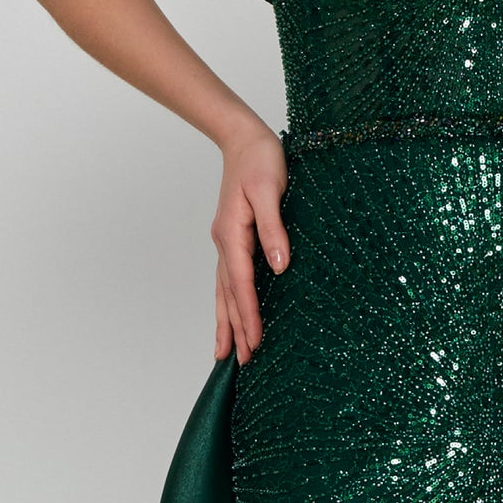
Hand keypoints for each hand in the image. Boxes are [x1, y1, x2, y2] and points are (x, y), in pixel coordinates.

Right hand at [212, 118, 289, 363]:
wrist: (244, 138)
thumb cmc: (260, 159)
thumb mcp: (271, 190)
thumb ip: (273, 229)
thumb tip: (279, 266)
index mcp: (232, 234)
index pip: (241, 284)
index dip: (248, 316)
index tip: (256, 343)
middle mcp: (225, 242)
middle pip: (227, 295)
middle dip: (233, 329)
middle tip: (238, 363)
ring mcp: (226, 242)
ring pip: (223, 290)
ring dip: (225, 322)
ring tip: (224, 353)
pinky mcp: (232, 238)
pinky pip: (228, 279)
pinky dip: (227, 301)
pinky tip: (230, 315)